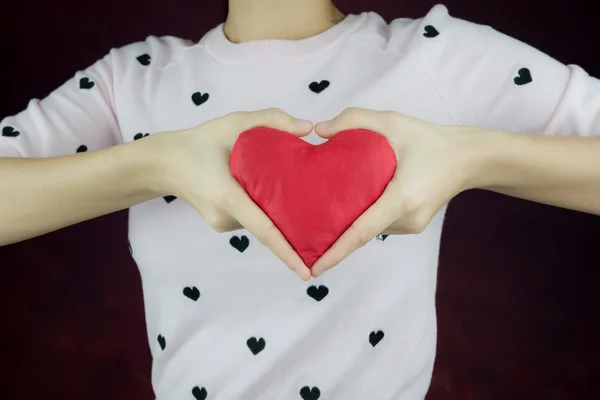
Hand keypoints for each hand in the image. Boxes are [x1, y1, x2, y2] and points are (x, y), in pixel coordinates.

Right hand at [147, 108, 313, 279]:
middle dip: (295, 238)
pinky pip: (252, 220)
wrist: (167, 162)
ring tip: (311, 212)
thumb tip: (308, 128)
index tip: (306, 271)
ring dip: (282, 221)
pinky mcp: (222, 223)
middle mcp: (225, 217)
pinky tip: (282, 202)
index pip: (263, 229)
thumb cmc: (201, 141)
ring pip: (260, 224)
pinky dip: (268, 214)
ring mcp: (222, 224)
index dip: (286, 251)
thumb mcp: (234, 122)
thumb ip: (271, 119)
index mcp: (227, 196)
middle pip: (268, 230)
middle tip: (326, 238)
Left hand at [310, 107, 478, 276]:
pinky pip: (381, 225)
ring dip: (350, 226)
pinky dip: (365, 219)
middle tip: (304, 237)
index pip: (361, 232)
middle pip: (362, 232)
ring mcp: (412, 225)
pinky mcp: (414, 225)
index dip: (336, 252)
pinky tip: (351, 207)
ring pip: (371, 229)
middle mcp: (407, 218)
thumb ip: (354, 119)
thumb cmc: (430, 140)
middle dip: (334, 237)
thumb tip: (319, 131)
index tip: (315, 268)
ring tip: (322, 217)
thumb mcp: (393, 122)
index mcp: (401, 198)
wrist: (468, 158)